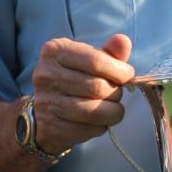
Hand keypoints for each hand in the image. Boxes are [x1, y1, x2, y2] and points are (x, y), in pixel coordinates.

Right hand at [28, 33, 134, 153]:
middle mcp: (45, 75)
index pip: (96, 61)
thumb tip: (124, 41)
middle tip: (116, 93)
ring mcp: (45, 103)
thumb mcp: (91, 59)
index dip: (119, 70)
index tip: (127, 75)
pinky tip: (98, 121)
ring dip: (113, 111)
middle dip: (116, 92)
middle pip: (98, 87)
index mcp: (55, 51)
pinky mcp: (49, 128)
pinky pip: (88, 130)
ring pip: (95, 111)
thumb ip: (110, 51)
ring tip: (112, 107)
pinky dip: (101, 126)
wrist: (44, 111)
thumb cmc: (76, 78)